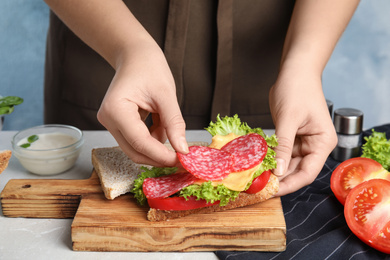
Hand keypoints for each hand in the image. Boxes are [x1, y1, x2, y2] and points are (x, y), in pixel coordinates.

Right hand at [97, 42, 187, 166]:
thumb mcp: (166, 95)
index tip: (181, 160)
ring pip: (136, 148)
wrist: (136, 55)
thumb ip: (174, 124)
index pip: (140, 143)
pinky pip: (137, 140)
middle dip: (159, 156)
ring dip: (157, 145)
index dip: (162, 155)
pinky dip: (153, 137)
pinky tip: (159, 121)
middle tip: (181, 157)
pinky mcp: (117, 125)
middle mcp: (108, 120)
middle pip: (135, 151)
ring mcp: (111, 123)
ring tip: (168, 123)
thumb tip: (182, 150)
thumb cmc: (149, 67)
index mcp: (116, 110)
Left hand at [269, 68, 336, 195]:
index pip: (308, 172)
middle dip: (280, 180)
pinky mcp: (291, 138)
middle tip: (259, 188)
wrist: (295, 71)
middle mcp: (315, 146)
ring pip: (288, 165)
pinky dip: (271, 160)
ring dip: (274, 172)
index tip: (272, 191)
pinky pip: (282, 154)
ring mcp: (303, 143)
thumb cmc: (297, 89)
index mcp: (323, 143)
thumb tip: (279, 171)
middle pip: (298, 172)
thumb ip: (284, 145)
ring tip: (257, 179)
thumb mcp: (289, 118)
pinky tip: (259, 165)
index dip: (290, 184)